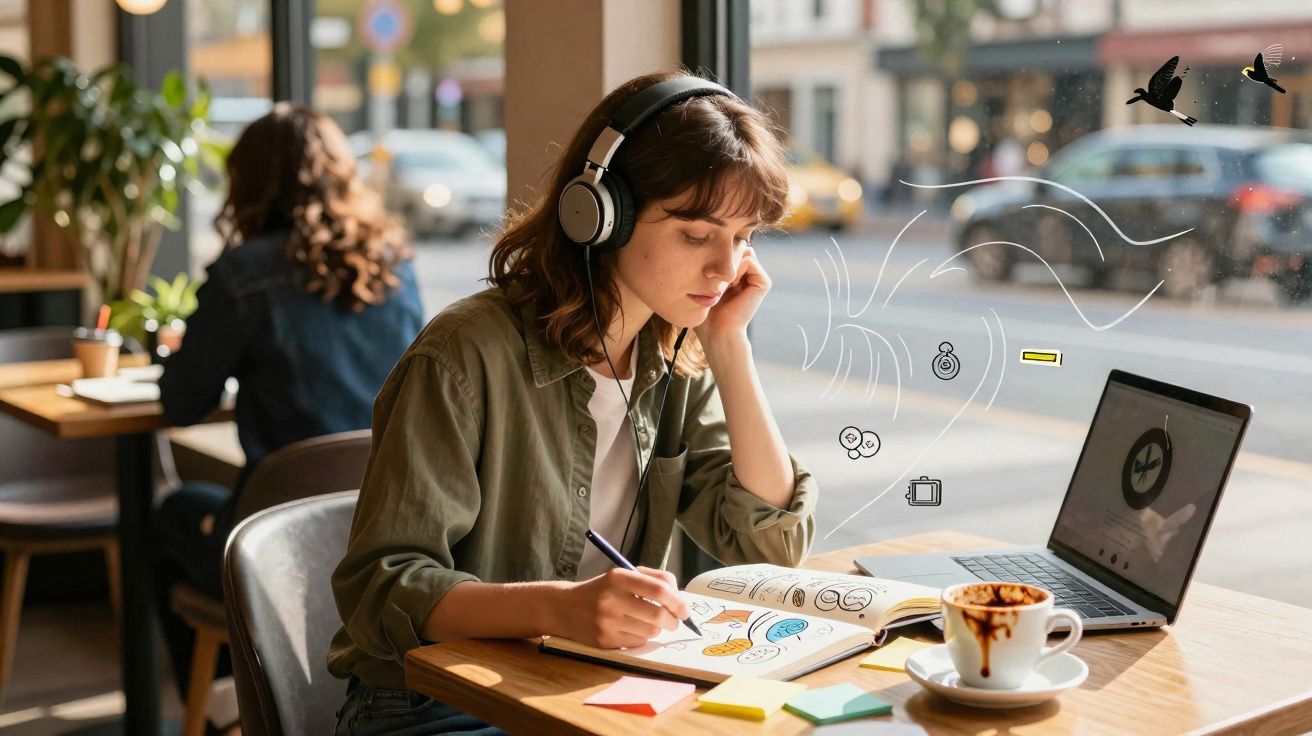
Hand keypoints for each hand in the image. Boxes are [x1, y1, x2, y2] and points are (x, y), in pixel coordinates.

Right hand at [554, 566, 688, 648]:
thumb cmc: (601, 590)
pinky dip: (640, 637)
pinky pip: (637, 642)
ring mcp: (606, 622)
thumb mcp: (622, 575)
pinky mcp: (604, 640)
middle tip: (674, 621)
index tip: (684, 609)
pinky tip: (630, 630)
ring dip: (656, 629)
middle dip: (672, 621)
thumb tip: (680, 597)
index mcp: (618, 577)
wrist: (563, 607)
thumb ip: (652, 580)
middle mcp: (611, 599)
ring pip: (650, 631)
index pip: (658, 589)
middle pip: (658, 615)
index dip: (677, 601)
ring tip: (646, 622)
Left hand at [695, 246, 770, 346]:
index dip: (716, 255)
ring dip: (728, 265)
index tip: (707, 275)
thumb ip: (709, 264)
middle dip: (723, 258)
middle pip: (736, 248)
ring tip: (722, 284)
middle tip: (714, 279)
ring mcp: (757, 278)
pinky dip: (737, 269)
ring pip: (743, 252)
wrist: (718, 331)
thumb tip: (711, 243)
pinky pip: (750, 260)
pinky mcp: (763, 282)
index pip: (729, 249)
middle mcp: (749, 274)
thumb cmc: (706, 312)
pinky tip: (731, 285)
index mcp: (737, 274)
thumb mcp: (703, 283)